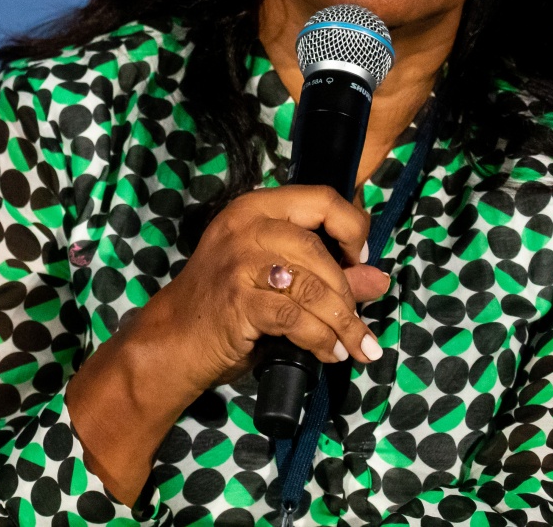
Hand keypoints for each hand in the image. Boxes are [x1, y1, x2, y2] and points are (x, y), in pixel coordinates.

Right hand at [139, 185, 390, 393]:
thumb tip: (379, 278)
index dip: (352, 228)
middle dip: (346, 293)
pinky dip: (320, 339)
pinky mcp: (237, 299)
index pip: (321, 199)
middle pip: (318, 248)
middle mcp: (247, 226)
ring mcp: (239, 262)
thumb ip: (327, 275)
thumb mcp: (278, 281)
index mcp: (257, 208)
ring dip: (342, 323)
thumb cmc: (226, 305)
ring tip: (355, 348)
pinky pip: (294, 316)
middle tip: (357, 326)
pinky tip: (329, 353)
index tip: (360, 260)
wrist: (173, 339)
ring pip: (311, 285)